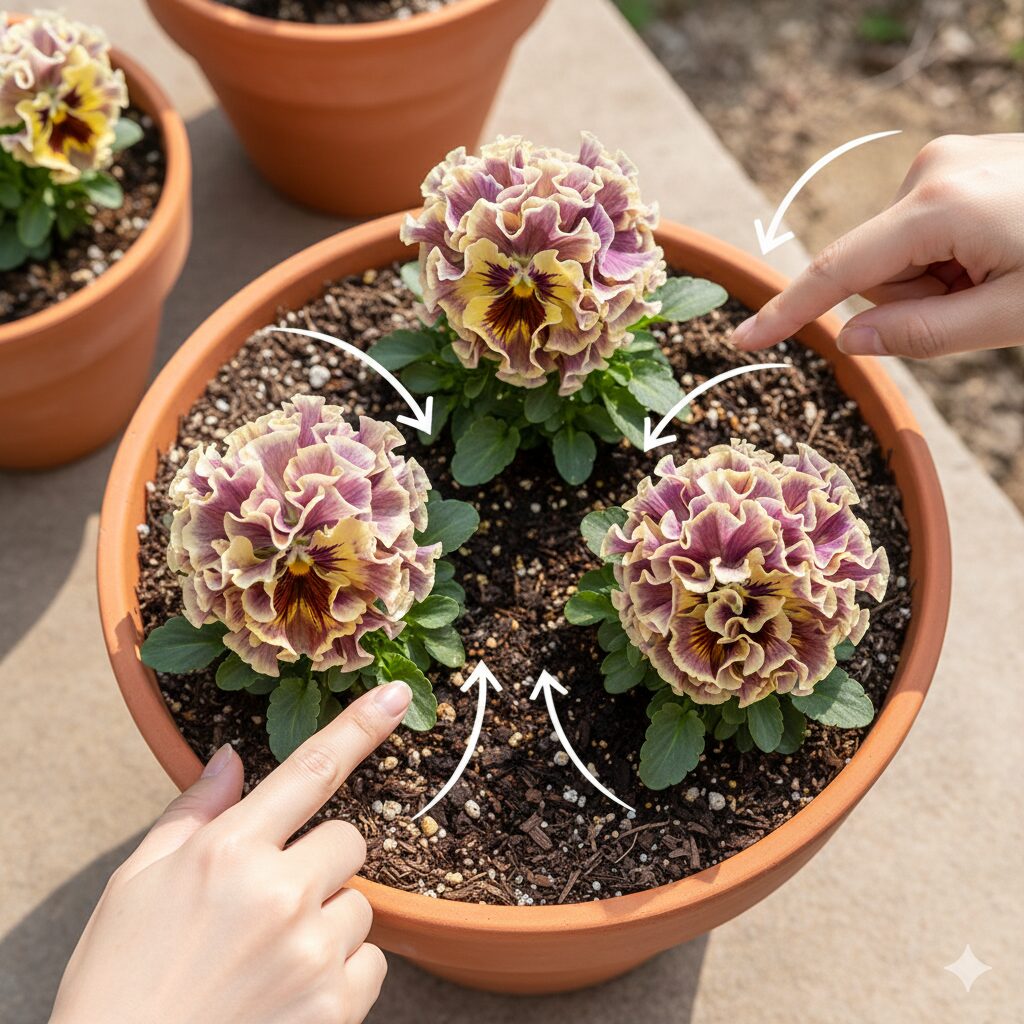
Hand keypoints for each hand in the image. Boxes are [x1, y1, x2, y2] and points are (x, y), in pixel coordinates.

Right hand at [50, 681, 412, 1023]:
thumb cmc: (120, 983)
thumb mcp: (134, 885)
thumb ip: (192, 813)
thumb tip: (229, 755)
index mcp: (227, 852)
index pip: (310, 770)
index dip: (360, 726)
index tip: (398, 695)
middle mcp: (279, 893)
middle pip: (349, 840)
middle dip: (322, 860)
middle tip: (271, 901)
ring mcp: (312, 952)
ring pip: (359, 905)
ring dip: (328, 921)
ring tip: (269, 960)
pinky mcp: (335, 1007)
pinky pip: (371, 964)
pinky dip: (342, 975)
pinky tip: (290, 995)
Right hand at [732, 133, 1023, 358]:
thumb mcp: (1014, 317)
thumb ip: (924, 334)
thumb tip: (853, 340)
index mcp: (939, 205)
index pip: (840, 270)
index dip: (790, 310)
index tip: (743, 337)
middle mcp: (933, 169)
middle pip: (877, 267)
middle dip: (917, 296)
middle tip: (988, 299)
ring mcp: (950, 160)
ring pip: (903, 251)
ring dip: (941, 277)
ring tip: (1006, 268)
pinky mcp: (964, 162)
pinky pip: (929, 228)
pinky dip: (955, 253)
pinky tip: (1006, 246)